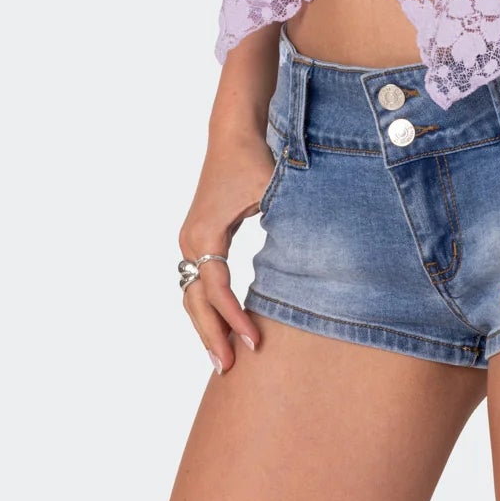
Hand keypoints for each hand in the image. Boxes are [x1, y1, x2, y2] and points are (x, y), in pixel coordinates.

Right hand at [178, 128, 272, 372]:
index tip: (254, 341)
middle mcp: (192, 240)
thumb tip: (307, 262)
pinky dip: (209, 308)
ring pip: (193, 295)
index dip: (234, 317)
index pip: (217, 287)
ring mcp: (192, 240)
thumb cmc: (255, 158)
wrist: (234, 131)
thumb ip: (285, 223)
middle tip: (228, 368)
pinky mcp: (201, 239)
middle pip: (196, 300)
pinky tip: (223, 330)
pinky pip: (200, 283)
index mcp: (206, 233)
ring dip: (206, 326)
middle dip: (211, 335)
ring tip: (223, 359)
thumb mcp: (272, 190)